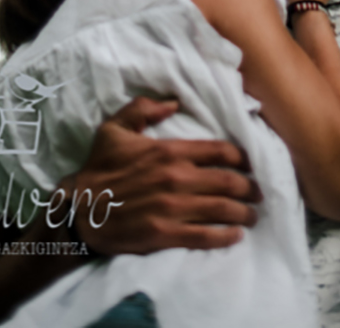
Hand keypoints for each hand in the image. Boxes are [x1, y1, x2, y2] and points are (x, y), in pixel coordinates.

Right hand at [58, 97, 262, 253]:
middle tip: (259, 192)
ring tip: (253, 214)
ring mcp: (173, 208)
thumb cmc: (99, 168)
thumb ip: (144, 108)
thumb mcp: (115, 128)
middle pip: (227, 181)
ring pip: (221, 209)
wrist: (80, 210)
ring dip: (244, 212)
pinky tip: (237, 235)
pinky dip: (226, 236)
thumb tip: (173, 102)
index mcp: (169, 151)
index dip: (240, 158)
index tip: (249, 164)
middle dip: (249, 187)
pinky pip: (205, 236)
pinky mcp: (166, 235)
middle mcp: (176, 178)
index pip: (218, 151)